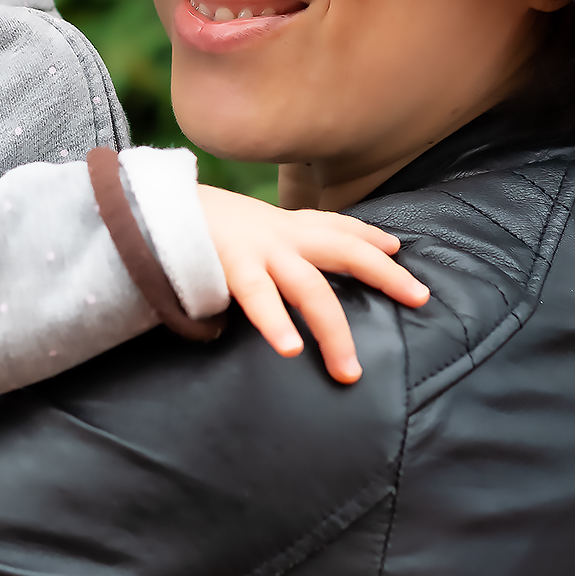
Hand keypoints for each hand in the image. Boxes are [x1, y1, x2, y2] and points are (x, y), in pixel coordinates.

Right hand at [193, 186, 428, 382]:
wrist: (154, 206)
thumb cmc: (202, 226)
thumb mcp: (247, 226)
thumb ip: (276, 240)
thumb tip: (301, 264)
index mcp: (285, 225)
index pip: (337, 226)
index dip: (369, 237)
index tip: (396, 249)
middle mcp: (282, 234)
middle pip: (346, 251)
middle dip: (385, 275)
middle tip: (420, 297)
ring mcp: (262, 251)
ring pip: (311, 291)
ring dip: (333, 332)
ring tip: (348, 369)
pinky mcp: (233, 268)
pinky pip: (259, 300)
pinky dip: (275, 324)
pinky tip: (289, 349)